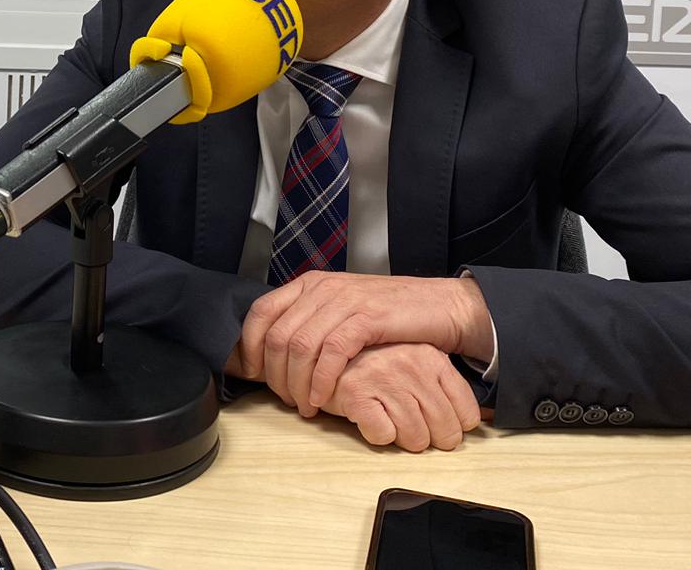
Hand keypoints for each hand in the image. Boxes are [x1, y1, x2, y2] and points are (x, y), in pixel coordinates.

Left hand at [233, 272, 493, 413]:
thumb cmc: (392, 317)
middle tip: (287, 400)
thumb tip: (276, 356)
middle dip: (275, 375)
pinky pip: (331, 351)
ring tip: (306, 405)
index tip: (253, 376)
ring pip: (300, 345)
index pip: (262, 312)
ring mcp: (345, 300)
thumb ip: (313, 325)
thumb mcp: (343, 313)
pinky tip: (323, 398)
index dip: (249, 346)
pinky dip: (321, 379)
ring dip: (297, 383)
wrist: (441, 308)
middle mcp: (322, 288)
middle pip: (277, 335)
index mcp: (311, 284)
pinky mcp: (367, 317)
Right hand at [321, 343, 481, 451]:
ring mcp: (384, 378)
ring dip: (401, 438)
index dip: (452, 429)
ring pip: (415, 439)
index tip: (436, 425)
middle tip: (409, 425)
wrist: (324, 346)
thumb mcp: (415, 361)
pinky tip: (369, 416)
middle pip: (445, 434)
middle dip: (429, 439)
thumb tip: (483, 421)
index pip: (468, 415)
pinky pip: (383, 437)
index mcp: (431, 357)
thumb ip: (444, 386)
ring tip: (387, 418)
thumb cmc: (371, 360)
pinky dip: (376, 434)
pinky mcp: (356, 394)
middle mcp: (411, 365)